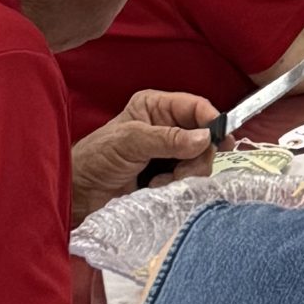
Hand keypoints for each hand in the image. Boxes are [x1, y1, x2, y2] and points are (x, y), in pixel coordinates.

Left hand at [68, 89, 218, 222]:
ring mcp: (169, 156)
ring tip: (159, 184)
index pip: (195, 107)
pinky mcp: (167, 180)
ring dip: (184, 175)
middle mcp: (167, 128)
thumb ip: (167, 139)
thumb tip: (205, 138)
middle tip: (178, 172)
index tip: (223, 139)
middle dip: (196, 157)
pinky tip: (157, 191)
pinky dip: (177, 188)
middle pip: (203, 138)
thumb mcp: (131, 141)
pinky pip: (188, 182)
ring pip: (199, 162)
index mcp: (156, 108)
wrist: (80, 196)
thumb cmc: (97, 158)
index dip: (212, 120)